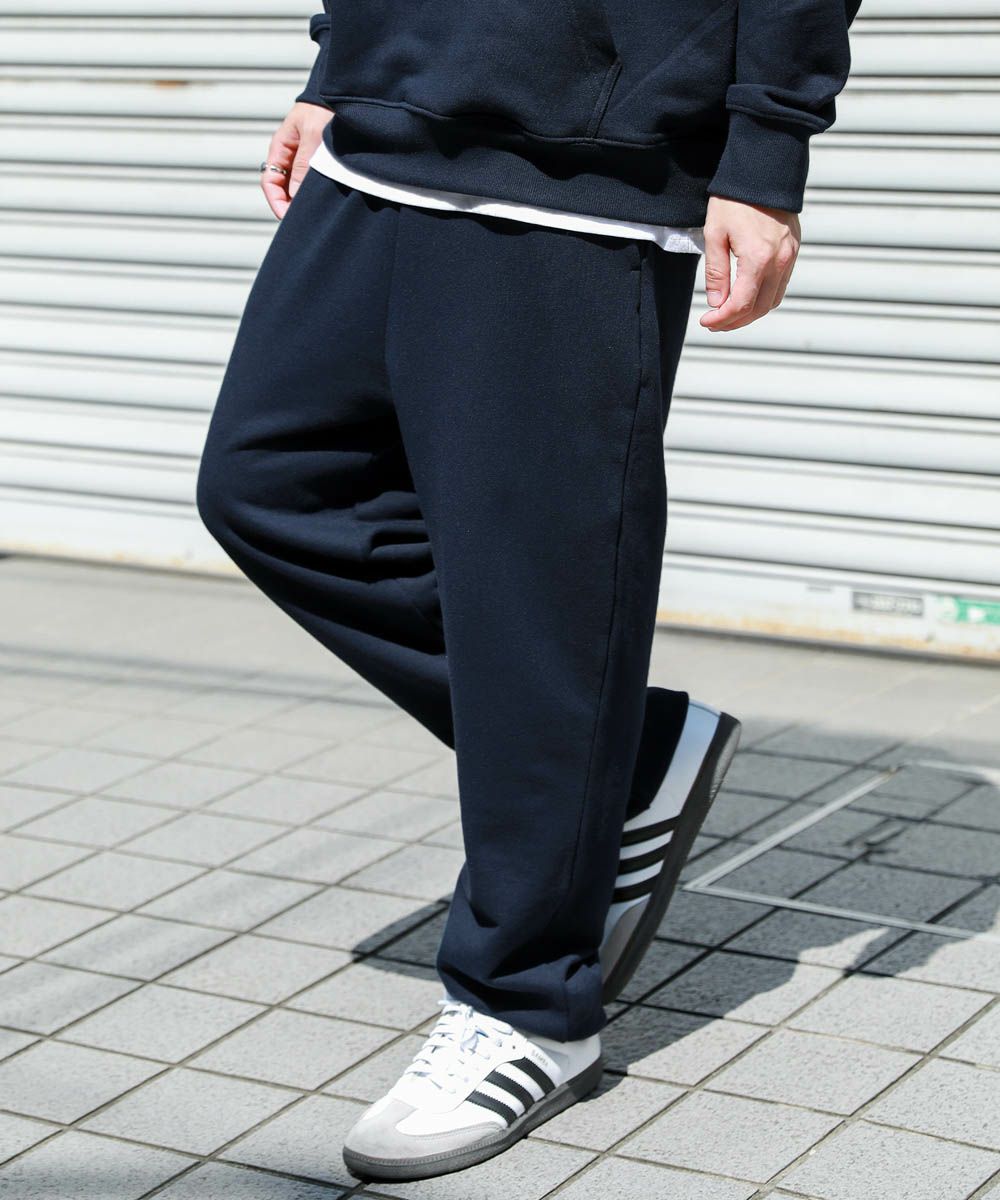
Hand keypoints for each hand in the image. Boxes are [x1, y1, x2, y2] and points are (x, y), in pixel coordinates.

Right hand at [261, 102, 333, 218]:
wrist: (345, 94)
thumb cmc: (325, 109)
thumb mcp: (313, 137)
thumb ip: (304, 166)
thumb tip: (295, 197)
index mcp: (281, 148)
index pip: (270, 182)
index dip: (276, 202)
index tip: (288, 218)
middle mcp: (290, 156)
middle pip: (283, 190)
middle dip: (291, 207)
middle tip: (305, 222)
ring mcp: (304, 160)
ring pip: (298, 189)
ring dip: (304, 201)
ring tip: (317, 214)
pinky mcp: (319, 163)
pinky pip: (312, 183)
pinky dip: (315, 194)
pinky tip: (325, 202)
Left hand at [699, 197, 799, 331]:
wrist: (763, 171)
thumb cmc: (733, 200)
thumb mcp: (714, 235)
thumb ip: (716, 273)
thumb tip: (717, 304)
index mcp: (758, 258)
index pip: (741, 304)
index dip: (722, 319)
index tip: (706, 321)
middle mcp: (779, 261)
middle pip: (759, 309)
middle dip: (735, 321)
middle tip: (715, 322)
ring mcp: (790, 256)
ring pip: (773, 301)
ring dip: (751, 313)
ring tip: (728, 313)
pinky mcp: (794, 250)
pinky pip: (781, 285)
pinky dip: (764, 298)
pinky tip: (746, 295)